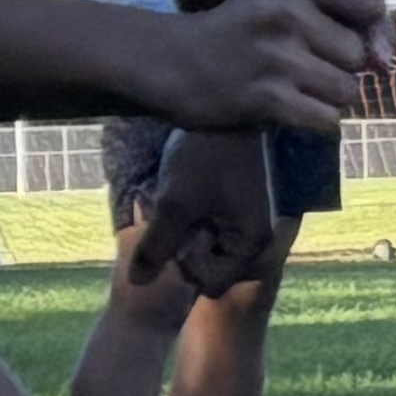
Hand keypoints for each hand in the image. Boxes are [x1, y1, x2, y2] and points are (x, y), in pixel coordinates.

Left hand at [122, 128, 288, 295]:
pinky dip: (192, 216)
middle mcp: (257, 237)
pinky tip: (185, 191)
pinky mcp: (238, 205)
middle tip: (174, 213)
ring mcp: (248, 221)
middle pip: (210, 266)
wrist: (224, 112)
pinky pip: (210, 226)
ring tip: (178, 200)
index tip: (176, 232)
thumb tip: (139, 283)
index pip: (211, 283)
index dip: (186, 266)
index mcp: (252, 243)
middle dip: (185, 246)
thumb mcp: (175, 204)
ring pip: (206, 246)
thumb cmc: (206, 158)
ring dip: (185, 230)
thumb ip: (157, 247)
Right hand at [153, 0, 386, 132]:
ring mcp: (276, 56)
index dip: (374, 29)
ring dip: (328, 97)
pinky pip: (328, 118)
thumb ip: (346, 18)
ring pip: (349, 90)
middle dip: (341, 67)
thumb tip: (386, 63)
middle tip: (297, 63)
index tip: (349, 41)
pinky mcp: (267, 97)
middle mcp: (286, 11)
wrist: (170, 63)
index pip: (371, 3)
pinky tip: (283, 106)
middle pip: (361, 55)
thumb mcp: (286, 0)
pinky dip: (313, 119)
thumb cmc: (243, 32)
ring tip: (291, 85)